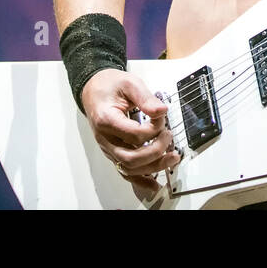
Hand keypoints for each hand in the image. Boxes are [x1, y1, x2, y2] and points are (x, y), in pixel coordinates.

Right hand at [81, 68, 180, 200]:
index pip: (134, 135)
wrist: (94, 90)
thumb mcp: (129, 83)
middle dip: (156, 151)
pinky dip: (140, 180)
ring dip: (153, 167)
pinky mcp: (114, 152)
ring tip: (172, 157)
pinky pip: (124, 172)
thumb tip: (162, 111)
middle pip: (131, 158)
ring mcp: (108, 148)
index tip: (162, 117)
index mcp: (106, 120)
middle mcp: (105, 139)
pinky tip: (154, 184)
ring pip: (129, 168)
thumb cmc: (110, 86)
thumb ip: (145, 97)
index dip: (154, 128)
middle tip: (169, 137)